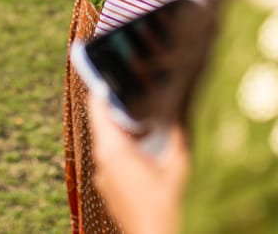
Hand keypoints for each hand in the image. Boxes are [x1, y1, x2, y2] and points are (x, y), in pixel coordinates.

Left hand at [87, 92, 188, 232]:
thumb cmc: (168, 206)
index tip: (109, 70)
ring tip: (151, 124)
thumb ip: (176, 131)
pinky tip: (150, 152)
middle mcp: (103, 162)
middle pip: (105, 124)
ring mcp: (105, 178)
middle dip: (122, 109)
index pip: (98, 108)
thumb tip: (178, 104)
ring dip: (128, 131)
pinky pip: (114, 161)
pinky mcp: (111, 190)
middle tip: (140, 93)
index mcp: (113, 150)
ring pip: (110, 143)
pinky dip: (128, 150)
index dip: (103, 87)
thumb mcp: (179, 163)